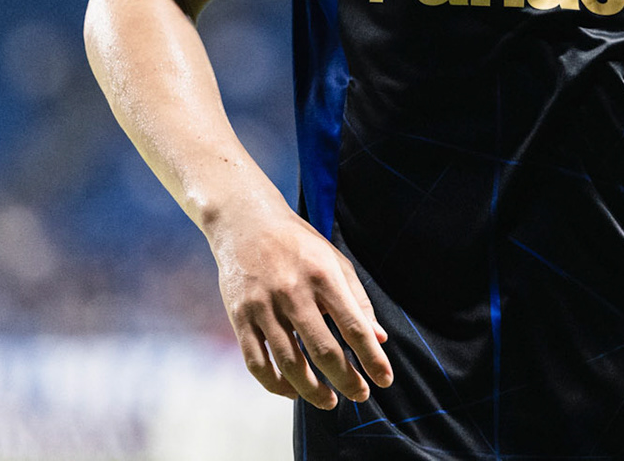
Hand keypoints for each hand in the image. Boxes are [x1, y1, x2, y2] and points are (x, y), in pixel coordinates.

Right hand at [206, 193, 393, 408]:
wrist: (246, 223)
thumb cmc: (298, 244)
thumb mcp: (334, 261)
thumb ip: (357, 299)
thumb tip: (379, 339)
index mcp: (323, 276)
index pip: (354, 327)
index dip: (372, 358)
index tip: (384, 380)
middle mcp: (293, 292)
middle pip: (323, 351)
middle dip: (347, 380)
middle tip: (360, 395)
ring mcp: (263, 307)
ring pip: (289, 364)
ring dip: (312, 390)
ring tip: (329, 401)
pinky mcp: (239, 317)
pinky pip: (257, 362)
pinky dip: (276, 384)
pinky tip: (292, 391)